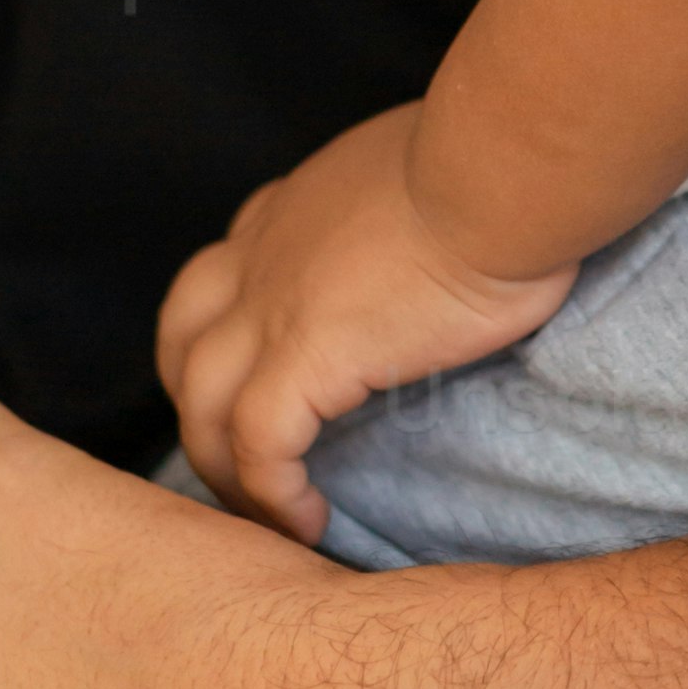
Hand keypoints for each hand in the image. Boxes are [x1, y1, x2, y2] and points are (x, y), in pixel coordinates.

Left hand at [157, 105, 575, 540]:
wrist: (504, 168)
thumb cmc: (504, 165)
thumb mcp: (439, 172)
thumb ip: (418, 203)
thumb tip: (459, 229)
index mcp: (299, 206)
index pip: (232, 267)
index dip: (232, 329)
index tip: (270, 377)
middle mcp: (267, 250)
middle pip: (183, 333)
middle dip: (197, 399)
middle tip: (240, 456)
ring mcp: (273, 304)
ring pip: (201, 401)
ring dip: (222, 464)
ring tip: (267, 515)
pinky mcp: (305, 355)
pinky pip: (259, 445)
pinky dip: (272, 493)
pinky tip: (308, 522)